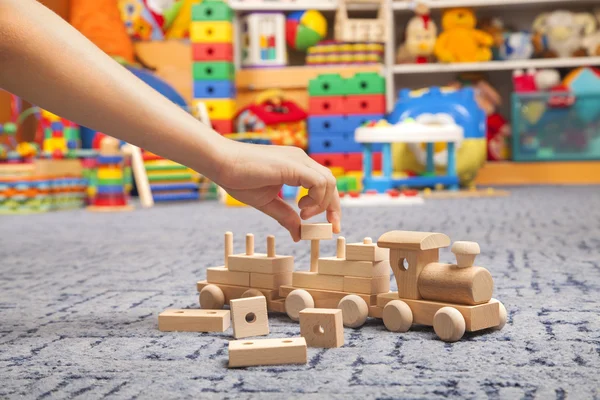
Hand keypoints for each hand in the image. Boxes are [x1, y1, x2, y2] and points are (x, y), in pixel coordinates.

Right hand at [214, 141, 340, 240]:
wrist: (221, 163)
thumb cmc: (239, 179)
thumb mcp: (268, 203)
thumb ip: (285, 216)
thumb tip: (299, 235)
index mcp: (297, 166)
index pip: (324, 184)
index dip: (331, 206)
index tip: (330, 226)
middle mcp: (301, 160)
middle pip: (331, 183)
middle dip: (334, 208)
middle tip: (330, 227)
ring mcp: (298, 160)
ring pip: (329, 182)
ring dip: (322, 204)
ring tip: (303, 214)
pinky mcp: (293, 165)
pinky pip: (318, 182)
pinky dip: (316, 199)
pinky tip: (301, 208)